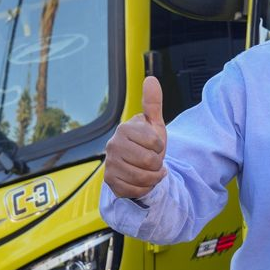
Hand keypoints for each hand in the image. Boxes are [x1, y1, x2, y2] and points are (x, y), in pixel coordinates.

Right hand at [104, 76, 166, 198]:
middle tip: (153, 161)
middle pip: (149, 162)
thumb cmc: (147, 143)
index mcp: (125, 129)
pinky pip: (135, 190)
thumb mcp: (154, 124)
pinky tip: (142, 181)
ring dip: (153, 178)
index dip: (160, 147)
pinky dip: (144, 189)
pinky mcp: (110, 181)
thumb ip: (152, 103)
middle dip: (157, 164)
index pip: (155, 143)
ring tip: (150, 171)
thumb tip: (151, 79)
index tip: (155, 146)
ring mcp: (110, 163)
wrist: (136, 165)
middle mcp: (113, 145)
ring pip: (142, 178)